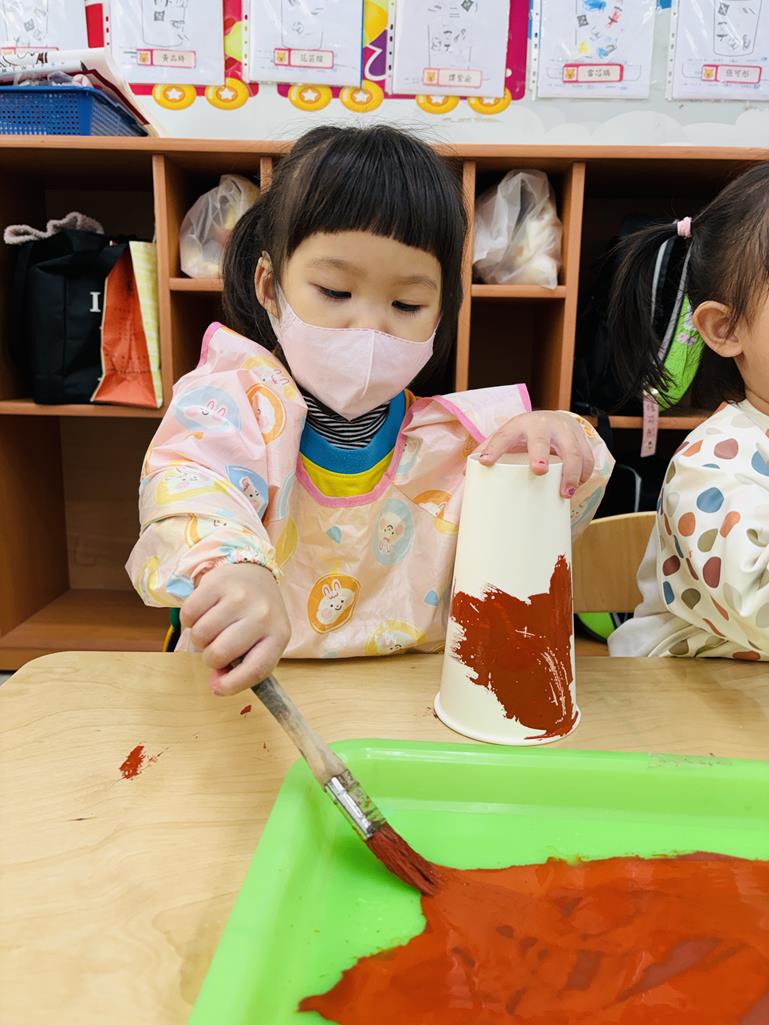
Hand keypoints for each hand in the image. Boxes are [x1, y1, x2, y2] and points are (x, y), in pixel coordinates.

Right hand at [180, 563, 290, 695]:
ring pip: (200, 635)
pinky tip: (204, 613)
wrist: (253, 572)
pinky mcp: (218, 582)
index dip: (232, 685)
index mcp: (278, 635)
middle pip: (219, 653)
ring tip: (212, 628)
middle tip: (216, 646)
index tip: (218, 688)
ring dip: (200, 638)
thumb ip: (242, 667)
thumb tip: (216, 685)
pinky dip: (190, 620)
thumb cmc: (256, 616)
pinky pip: (189, 614)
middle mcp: (262, 615)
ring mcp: (240, 597)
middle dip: (210, 657)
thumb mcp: (261, 641)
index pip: (255, 669)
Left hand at [478, 411, 594, 497]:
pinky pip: (587, 458)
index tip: (486, 462)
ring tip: (566, 493)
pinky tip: (579, 485)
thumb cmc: (524, 434)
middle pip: (542, 440)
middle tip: (538, 472)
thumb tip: (465, 474)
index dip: (495, 448)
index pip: (504, 435)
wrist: (553, 419)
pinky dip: (585, 474)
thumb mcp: (506, 437)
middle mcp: (543, 425)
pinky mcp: (581, 439)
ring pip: (572, 451)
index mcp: (519, 425)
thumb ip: (489, 451)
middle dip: (540, 454)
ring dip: (571, 472)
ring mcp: (564, 431)